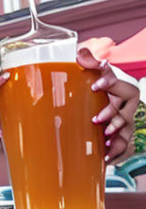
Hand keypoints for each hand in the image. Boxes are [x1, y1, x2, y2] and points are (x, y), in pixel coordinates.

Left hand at [77, 45, 139, 163]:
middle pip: (125, 109)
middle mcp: (127, 103)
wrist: (115, 95)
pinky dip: (117, 151)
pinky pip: (126, 144)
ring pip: (127, 127)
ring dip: (117, 134)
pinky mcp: (125, 132)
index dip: (108, 83)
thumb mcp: (98, 69)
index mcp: (121, 85)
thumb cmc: (104, 81)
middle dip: (112, 114)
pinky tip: (107, 158)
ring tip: (105, 137)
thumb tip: (79, 51)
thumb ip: (90, 61)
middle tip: (96, 119)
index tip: (94, 85)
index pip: (119, 82)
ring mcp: (128, 118)